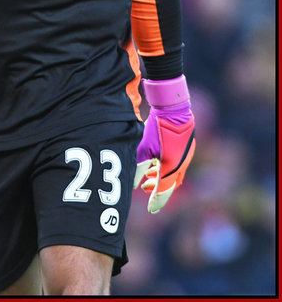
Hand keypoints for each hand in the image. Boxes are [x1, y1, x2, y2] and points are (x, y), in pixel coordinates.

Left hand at [134, 75, 195, 212]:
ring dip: (161, 178)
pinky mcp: (186, 149)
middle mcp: (181, 165)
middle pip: (169, 184)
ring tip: (148, 177)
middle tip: (145, 189)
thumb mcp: (145, 148)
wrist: (175, 110)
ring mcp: (185, 157)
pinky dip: (167, 169)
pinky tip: (157, 164)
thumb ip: (139, 167)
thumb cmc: (158, 128)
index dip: (156, 201)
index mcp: (171, 168)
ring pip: (174, 175)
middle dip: (157, 189)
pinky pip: (177, 165)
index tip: (150, 209)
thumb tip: (132, 184)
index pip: (163, 190)